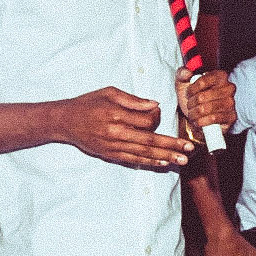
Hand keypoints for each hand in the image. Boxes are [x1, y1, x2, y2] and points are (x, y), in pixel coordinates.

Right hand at [56, 86, 195, 170]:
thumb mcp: (109, 93)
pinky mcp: (110, 155)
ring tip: (182, 160)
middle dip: (171, 145)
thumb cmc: (88, 103)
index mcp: (116, 114)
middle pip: (149, 140)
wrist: (66, 121)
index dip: (157, 117)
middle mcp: (116, 132)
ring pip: (143, 153)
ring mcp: (113, 146)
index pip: (146, 120)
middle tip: (189, 149)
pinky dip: (149, 162)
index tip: (159, 113)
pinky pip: (133, 160)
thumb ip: (133, 100)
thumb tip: (154, 105)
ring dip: (165, 157)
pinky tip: (163, 163)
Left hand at [178, 69, 233, 142]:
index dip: (191, 89)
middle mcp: (229, 87)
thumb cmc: (193, 95)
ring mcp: (231, 102)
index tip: (188, 93)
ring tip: (192, 113)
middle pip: (202, 97)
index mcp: (220, 75)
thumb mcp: (183, 81)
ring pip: (206, 109)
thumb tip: (187, 72)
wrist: (197, 113)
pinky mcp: (231, 116)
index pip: (202, 81)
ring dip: (194, 113)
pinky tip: (198, 121)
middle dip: (191, 103)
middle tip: (189, 105)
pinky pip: (213, 119)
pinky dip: (201, 122)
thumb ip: (182, 73)